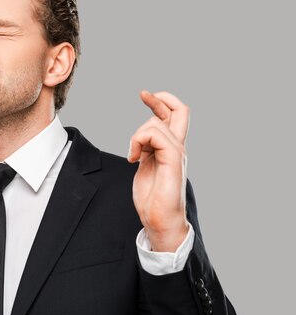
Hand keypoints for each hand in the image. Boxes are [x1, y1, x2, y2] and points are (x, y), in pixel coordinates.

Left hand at [128, 90, 189, 251]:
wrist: (160, 220)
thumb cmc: (152, 198)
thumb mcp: (145, 165)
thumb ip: (147, 148)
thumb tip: (141, 138)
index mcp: (171, 148)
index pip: (175, 116)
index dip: (161, 102)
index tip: (145, 95)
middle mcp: (177, 147)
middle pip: (180, 111)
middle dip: (160, 99)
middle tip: (143, 94)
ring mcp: (177, 153)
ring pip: (156, 124)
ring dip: (136, 135)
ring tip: (133, 155)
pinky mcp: (173, 160)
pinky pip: (156, 136)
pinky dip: (138, 142)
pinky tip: (133, 158)